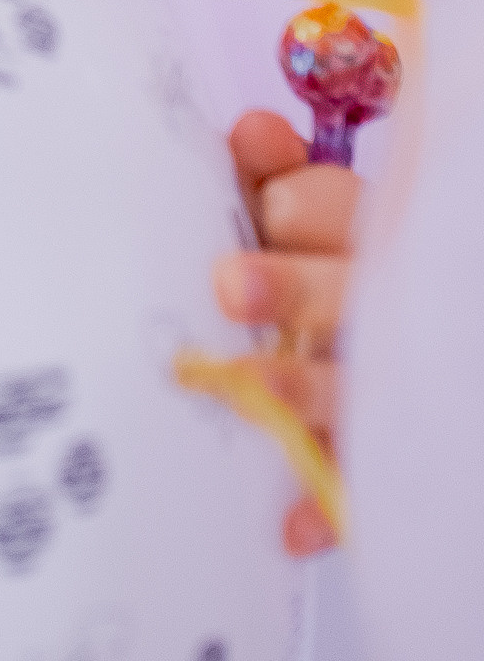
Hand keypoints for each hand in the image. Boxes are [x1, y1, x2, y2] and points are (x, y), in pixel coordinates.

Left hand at [211, 108, 356, 556]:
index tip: (271, 206)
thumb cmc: (343, 277)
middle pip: (343, 291)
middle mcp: (384, 310)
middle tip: (230, 286)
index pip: (337, 207)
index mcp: (365, 238)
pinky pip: (357, 490)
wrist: (430, 356)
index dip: (300, 205)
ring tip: (245, 386)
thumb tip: (253, 130)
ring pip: (350, 385)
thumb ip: (284, 177)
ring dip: (300, 389)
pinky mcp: (389, 463)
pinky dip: (328, 511)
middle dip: (293, 286)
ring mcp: (392, 390)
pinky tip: (289, 530)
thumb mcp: (325, 223)